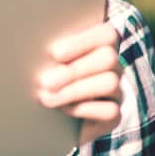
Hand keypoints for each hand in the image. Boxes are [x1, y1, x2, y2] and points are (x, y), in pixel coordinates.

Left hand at [38, 21, 121, 143]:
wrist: (49, 121)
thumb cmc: (45, 81)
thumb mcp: (46, 64)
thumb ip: (49, 54)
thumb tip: (37, 51)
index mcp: (101, 45)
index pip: (106, 34)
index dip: (82, 42)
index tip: (55, 54)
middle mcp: (114, 66)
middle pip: (108, 58)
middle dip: (74, 70)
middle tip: (45, 82)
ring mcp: (117, 91)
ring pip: (110, 83)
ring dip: (74, 90)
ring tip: (47, 98)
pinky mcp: (114, 116)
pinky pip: (110, 110)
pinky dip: (85, 109)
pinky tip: (64, 109)